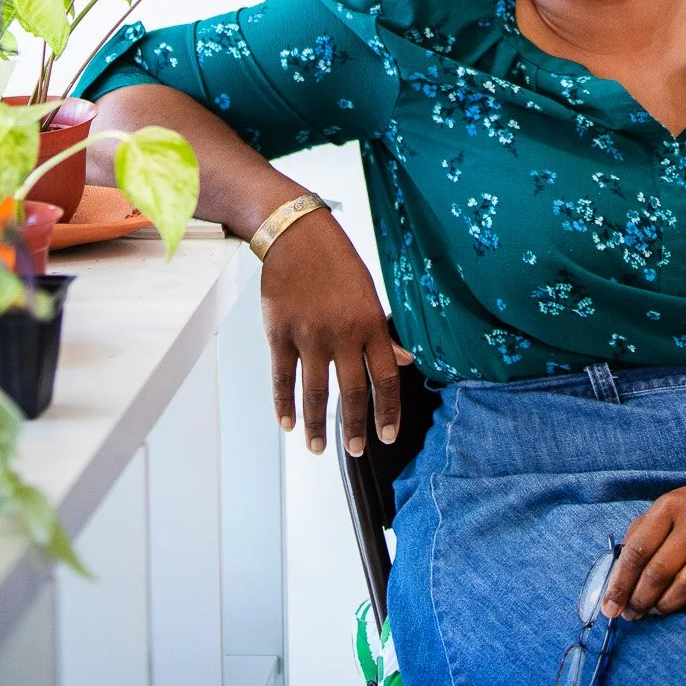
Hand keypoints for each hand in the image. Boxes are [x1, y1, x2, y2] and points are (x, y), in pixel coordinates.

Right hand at [260, 210, 412, 458]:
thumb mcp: (368, 294)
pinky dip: (285, 404)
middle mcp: (342, 333)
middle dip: (354, 427)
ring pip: (316, 392)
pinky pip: (283, 377)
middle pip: (352, 392)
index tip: (387, 436)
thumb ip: (382, 333)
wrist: (296, 235)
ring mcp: (309, 335)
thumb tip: (405, 362)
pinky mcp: (280, 333)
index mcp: (370, 323)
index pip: (386, 378)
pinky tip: (288, 423)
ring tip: (317, 447)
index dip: (388, 411)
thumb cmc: (337, 263)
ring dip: (317, 425)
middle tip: (354, 450)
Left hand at [601, 463, 685, 620]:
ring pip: (685, 588)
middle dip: (639, 600)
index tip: (610, 605)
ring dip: (664, 606)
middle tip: (631, 614)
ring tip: (652, 611)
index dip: (621, 582)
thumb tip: (617, 574)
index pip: (638, 550)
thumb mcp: (666, 507)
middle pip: (660, 572)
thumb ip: (640, 534)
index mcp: (670, 506)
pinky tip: (678, 603)